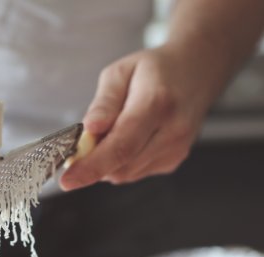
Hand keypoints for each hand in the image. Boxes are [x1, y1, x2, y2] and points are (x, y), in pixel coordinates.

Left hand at [60, 46, 218, 189]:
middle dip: (93, 163)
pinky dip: (122, 162)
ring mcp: (176, 149)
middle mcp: (172, 131)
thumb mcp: (121, 72)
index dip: (91, 166)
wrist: (195, 72)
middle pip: (122, 165)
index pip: (121, 145)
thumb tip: (90, 129)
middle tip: (80, 146)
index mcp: (157, 103)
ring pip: (126, 173)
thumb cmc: (156, 70)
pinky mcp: (174, 161)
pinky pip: (136, 172)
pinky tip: (128, 138)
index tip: (67, 179)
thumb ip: (104, 102)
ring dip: (107, 161)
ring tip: (110, 132)